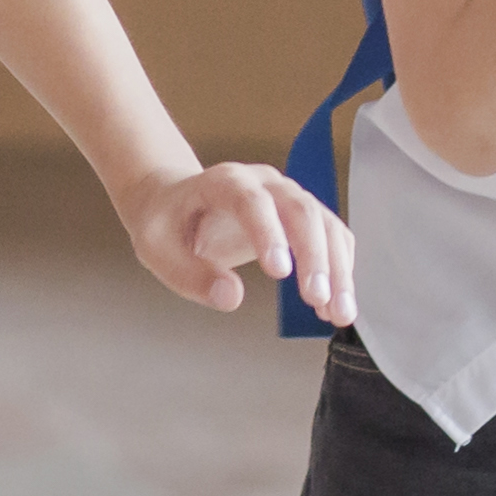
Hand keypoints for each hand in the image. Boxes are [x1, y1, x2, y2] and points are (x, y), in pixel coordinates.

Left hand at [127, 159, 351, 321]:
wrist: (175, 204)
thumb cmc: (165, 224)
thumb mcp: (156, 250)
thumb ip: (190, 275)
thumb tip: (231, 299)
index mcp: (222, 182)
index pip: (251, 200)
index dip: (268, 233)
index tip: (280, 273)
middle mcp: (263, 183)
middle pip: (300, 210)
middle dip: (314, 256)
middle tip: (317, 299)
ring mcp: (288, 196)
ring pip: (325, 225)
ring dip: (337, 270)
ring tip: (338, 313)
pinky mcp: (303, 217)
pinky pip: (332, 238)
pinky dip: (339, 271)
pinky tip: (335, 306)